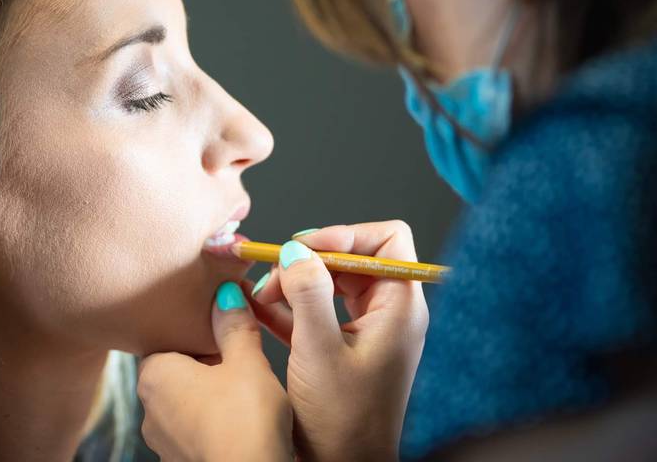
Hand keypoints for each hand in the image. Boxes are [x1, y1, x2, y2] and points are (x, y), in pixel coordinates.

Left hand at [137, 281, 293, 461]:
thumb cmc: (244, 421)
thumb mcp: (247, 362)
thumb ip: (234, 325)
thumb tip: (226, 294)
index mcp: (154, 374)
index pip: (165, 338)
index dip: (195, 332)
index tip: (221, 331)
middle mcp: (148, 409)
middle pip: (174, 371)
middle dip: (204, 364)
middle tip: (237, 359)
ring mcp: (162, 441)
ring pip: (184, 403)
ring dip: (208, 395)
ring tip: (242, 392)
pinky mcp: (179, 461)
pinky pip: (193, 431)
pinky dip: (212, 423)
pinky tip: (238, 422)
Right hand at [249, 221, 428, 461]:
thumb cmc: (343, 422)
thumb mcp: (318, 350)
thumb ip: (307, 293)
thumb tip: (296, 250)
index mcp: (399, 307)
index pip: (385, 240)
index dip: (345, 234)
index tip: (305, 246)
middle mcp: (389, 313)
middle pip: (351, 258)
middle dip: (308, 260)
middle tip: (274, 273)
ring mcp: (368, 330)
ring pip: (330, 283)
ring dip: (293, 284)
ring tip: (261, 295)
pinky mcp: (345, 347)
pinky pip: (317, 311)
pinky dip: (289, 307)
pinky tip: (257, 310)